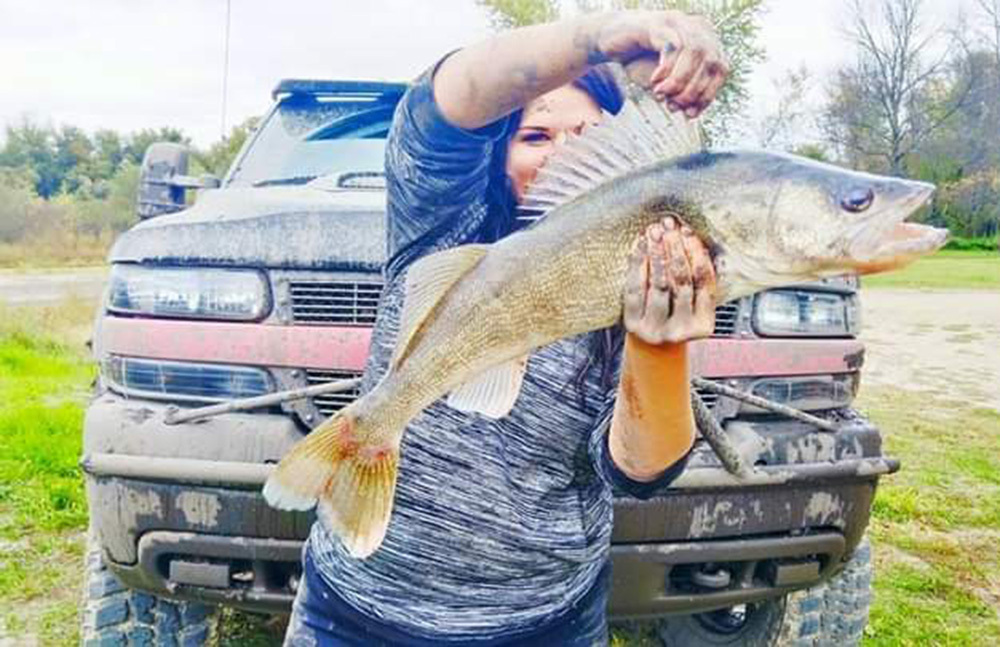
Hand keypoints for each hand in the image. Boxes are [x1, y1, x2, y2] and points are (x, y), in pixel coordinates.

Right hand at [594, 10, 728, 118]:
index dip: (708, 94)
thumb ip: (678, 93)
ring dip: (681, 80)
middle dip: (694, 89)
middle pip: (712, 60)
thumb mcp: (663, 82)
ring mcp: (678, 22)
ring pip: (695, 51)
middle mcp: (696, 27)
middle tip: (675, 106)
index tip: (690, 114)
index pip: (720, 69)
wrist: (610, 41)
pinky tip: (654, 81)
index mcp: (705, 39)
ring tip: (661, 94)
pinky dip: (667, 68)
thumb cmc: (639, 60)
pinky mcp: (659, 23)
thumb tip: (690, 112)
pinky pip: (672, 45)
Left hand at [623, 216, 716, 344]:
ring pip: (659, 284)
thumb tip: (693, 239)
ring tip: (656, 233)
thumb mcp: (695, 307)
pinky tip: (641, 247)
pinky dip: (638, 265)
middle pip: (681, 282)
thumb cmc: (676, 317)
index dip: (697, 254)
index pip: (704, 283)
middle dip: (676, 250)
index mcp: (703, 324)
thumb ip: (699, 282)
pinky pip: (635, 288)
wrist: (651, 348)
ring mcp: (655, 328)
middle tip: (670, 228)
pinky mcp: (633, 323)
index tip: (689, 233)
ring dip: (657, 254)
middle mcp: (680, 329)